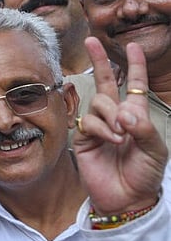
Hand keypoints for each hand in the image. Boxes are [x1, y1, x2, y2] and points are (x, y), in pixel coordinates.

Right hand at [73, 38, 166, 214]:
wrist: (127, 199)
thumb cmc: (145, 175)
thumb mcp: (156, 150)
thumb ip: (143, 128)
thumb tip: (124, 111)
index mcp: (137, 115)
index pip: (135, 85)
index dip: (134, 65)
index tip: (132, 46)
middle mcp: (116, 116)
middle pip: (107, 82)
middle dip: (100, 60)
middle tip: (91, 41)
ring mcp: (99, 126)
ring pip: (100, 103)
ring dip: (111, 116)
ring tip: (121, 137)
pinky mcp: (84, 138)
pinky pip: (89, 122)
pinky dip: (102, 129)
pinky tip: (111, 141)